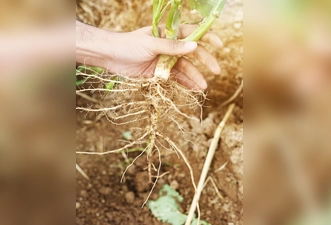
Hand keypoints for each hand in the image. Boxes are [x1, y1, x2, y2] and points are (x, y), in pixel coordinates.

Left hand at [77, 22, 222, 89]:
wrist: (111, 57)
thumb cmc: (129, 45)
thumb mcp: (151, 44)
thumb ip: (172, 47)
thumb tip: (195, 46)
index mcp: (168, 33)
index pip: (192, 33)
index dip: (207, 38)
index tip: (219, 45)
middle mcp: (170, 46)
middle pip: (192, 53)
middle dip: (205, 61)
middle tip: (216, 71)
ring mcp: (165, 60)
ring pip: (185, 68)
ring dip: (195, 76)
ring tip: (204, 86)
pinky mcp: (160, 73)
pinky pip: (176, 78)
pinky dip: (185, 83)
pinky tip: (194, 89)